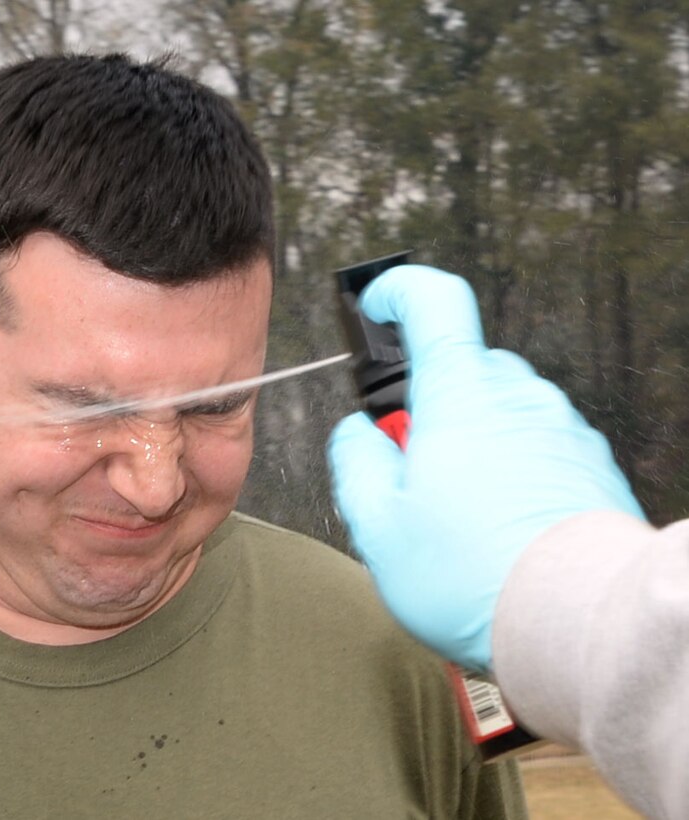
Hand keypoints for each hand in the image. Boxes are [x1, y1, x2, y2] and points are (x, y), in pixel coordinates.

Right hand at [327, 265, 642, 671]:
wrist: (574, 624)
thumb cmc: (476, 577)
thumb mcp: (377, 524)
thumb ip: (353, 459)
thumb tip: (357, 433)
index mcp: (460, 397)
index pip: (433, 302)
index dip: (398, 291)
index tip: (379, 305)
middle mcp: (518, 398)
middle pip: (460, 368)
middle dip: (427, 406)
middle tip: (409, 468)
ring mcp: (560, 429)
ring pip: (497, 411)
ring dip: (469, 442)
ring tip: (456, 516)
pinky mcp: (587, 464)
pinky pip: (534, 445)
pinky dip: (508, 469)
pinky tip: (496, 527)